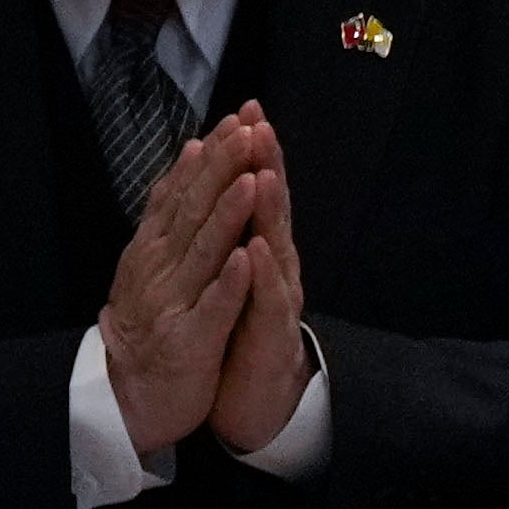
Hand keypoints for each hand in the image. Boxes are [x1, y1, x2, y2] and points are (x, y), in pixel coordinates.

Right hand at [93, 96, 265, 450]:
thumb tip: (193, 153)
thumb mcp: (156, 262)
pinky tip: (245, 257)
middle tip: (247, 131)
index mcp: (154, 248)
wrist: (129, 395)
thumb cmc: (152, 323)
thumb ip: (174, 211)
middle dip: (222, 170)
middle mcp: (157, 268)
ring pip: (202, 252)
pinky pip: (211, 308)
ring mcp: (170, 303)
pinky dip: (227, 282)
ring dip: (226, 215)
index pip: (184, 192)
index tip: (238, 120)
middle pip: (193, 211)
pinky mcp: (187, 340)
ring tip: (250, 180)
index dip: (210, 157)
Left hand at [206, 129, 313, 457]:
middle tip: (261, 125)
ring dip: (272, 211)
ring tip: (263, 174)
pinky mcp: (272, 334)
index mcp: (260, 250)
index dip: (253, 153)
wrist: (259, 397)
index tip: (246, 111)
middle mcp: (276, 267)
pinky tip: (257, 249)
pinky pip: (268, 300)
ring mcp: (278, 299)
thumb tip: (231, 186)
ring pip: (276, 248)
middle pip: (273, 210)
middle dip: (267, 166)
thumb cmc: (245, 332)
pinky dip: (262, 274)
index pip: (257, 194)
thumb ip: (238, 233)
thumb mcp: (236, 276)